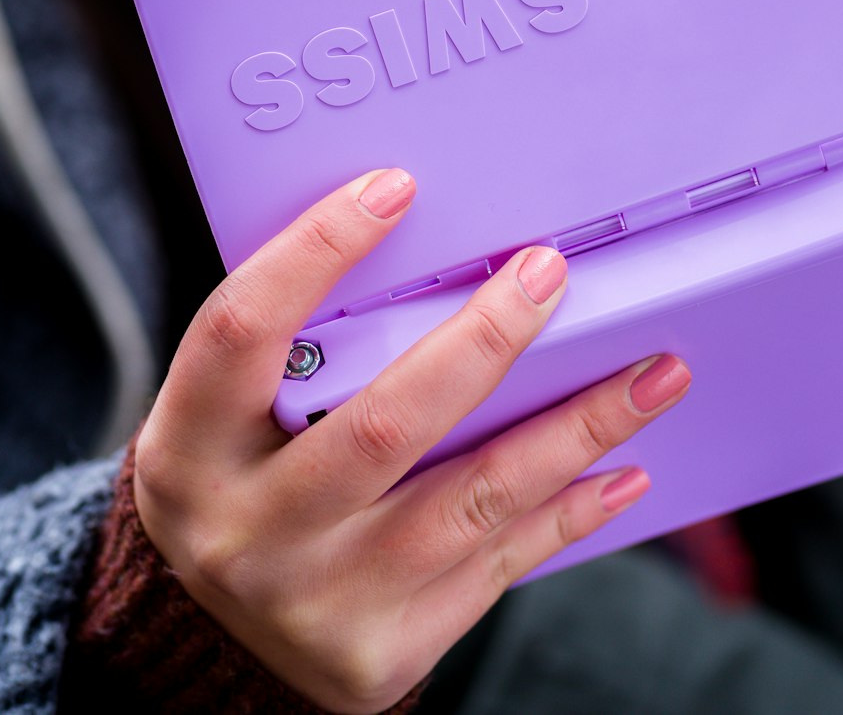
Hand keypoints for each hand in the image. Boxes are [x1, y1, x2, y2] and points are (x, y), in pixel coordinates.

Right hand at [134, 168, 690, 714]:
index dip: (316, 251)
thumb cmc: (239, 481)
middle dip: (483, 341)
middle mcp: (245, 531)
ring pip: (468, 501)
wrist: (214, 647)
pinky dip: (566, 512)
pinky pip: (496, 568)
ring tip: (654, 372)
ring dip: (574, 429)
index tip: (397, 187)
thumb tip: (432, 242)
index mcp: (188, 447)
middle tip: (549, 272)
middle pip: (382, 425)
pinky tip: (624, 467)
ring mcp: (317, 602)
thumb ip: (300, 350)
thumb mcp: (224, 420)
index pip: (244, 331)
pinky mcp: (382, 656)